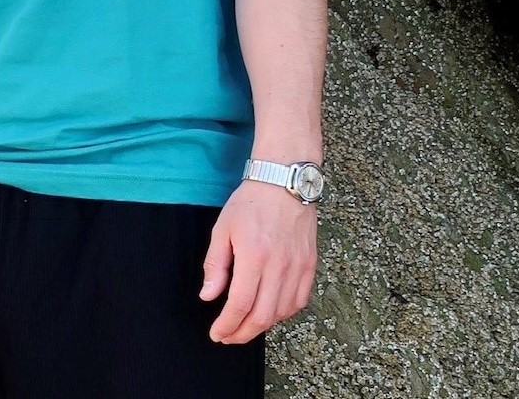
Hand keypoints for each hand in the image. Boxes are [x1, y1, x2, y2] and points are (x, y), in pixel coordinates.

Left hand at [200, 180, 316, 343]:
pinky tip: (269, 312)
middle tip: (228, 336)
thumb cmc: (250, 203)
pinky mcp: (310, 266)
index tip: (217, 333)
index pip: (240, 304)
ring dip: (261, 325)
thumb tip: (208, 296)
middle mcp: (279, 266)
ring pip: (282, 313)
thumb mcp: (223, 229)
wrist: (284, 183)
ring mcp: (298, 268)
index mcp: (254, 256)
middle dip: (242, 333)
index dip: (227, 325)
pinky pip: (298, 301)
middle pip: (263, 316)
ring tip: (244, 325)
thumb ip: (215, 265)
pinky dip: (283, 313)